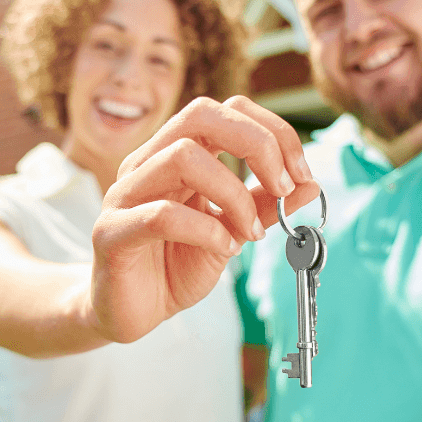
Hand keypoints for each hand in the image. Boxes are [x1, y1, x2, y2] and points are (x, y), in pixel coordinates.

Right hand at [90, 96, 319, 342]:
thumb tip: (310, 183)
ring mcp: (125, 193)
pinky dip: (205, 230)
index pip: (226, 110)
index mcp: (176, 153)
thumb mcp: (232, 231)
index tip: (300, 173)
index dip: (272, 132)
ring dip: (233, 193)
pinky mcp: (110, 231)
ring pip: (182, 157)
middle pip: (201, 114)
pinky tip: (222, 249)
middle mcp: (147, 162)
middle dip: (256, 143)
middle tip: (282, 186)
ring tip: (250, 231)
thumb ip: (264, 206)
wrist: (131, 311)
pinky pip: (161, 215)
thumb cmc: (175, 265)